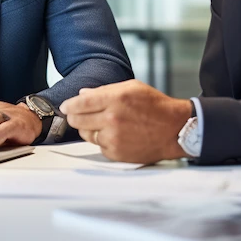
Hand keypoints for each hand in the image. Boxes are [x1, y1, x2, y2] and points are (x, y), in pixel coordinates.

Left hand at [60, 79, 191, 163]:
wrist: (174, 129)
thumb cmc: (155, 106)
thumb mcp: (132, 88)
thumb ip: (105, 90)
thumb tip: (82, 95)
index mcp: (116, 99)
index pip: (80, 103)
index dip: (69, 105)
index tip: (66, 106)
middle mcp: (112, 119)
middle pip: (77, 120)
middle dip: (75, 116)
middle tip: (79, 115)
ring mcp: (113, 137)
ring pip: (85, 134)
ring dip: (89, 128)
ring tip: (103, 123)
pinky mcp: (116, 153)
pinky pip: (98, 145)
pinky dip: (102, 140)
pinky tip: (115, 134)